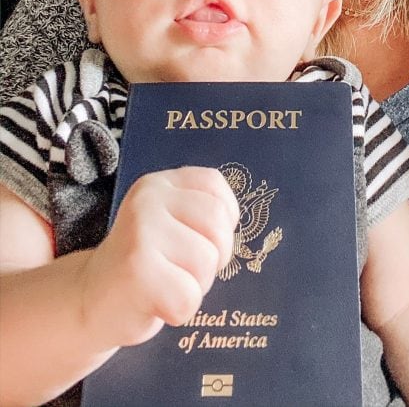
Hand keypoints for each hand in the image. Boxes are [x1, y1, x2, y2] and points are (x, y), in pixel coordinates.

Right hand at [78, 167, 238, 348]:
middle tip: (183, 270)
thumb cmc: (144, 264)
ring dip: (195, 285)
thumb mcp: (169, 222)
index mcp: (160, 183)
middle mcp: (149, 199)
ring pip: (207, 261)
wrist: (88, 301)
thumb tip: (234, 223)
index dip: (223, 219)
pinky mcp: (137, 271)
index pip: (215, 186)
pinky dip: (180, 311)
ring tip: (166, 284)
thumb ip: (200, 212)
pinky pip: (188, 296)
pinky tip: (155, 303)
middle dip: (213, 257)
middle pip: (218, 225)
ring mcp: (141, 232)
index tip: (201, 238)